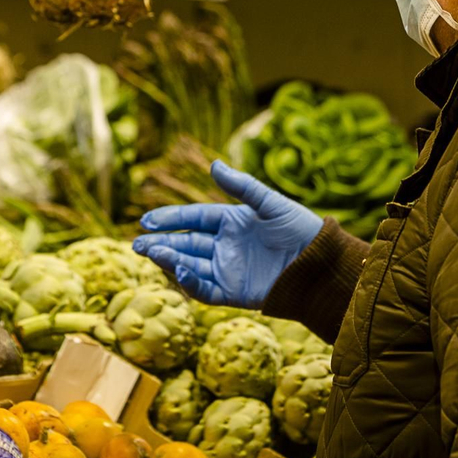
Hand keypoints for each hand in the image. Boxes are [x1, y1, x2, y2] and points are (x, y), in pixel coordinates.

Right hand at [133, 160, 322, 307]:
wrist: (320, 264)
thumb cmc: (299, 229)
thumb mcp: (269, 204)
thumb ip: (242, 187)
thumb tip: (213, 165)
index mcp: (229, 221)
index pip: (192, 219)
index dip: (170, 219)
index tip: (147, 221)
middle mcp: (223, 246)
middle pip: (184, 244)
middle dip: (159, 243)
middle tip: (137, 244)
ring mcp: (227, 270)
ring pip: (189, 265)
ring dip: (169, 260)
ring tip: (150, 254)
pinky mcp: (233, 292)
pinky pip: (205, 289)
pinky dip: (190, 282)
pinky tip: (178, 271)